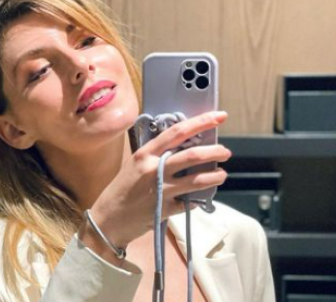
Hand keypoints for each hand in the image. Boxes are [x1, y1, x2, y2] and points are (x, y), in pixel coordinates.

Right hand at [81, 111, 230, 258]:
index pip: (177, 132)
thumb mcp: (135, 165)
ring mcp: (161, 190)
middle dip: (215, 151)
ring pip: (198, 179)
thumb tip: (184, 146)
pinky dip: (198, 198)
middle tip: (225, 152)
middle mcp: (154, 169)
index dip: (201, 122)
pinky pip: (190, 201)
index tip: (219, 116)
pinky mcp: (166, 209)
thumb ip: (156, 155)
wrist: (109, 219)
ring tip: (221, 174)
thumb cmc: (122, 189)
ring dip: (215, 176)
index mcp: (145, 154)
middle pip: (192, 155)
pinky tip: (200, 196)